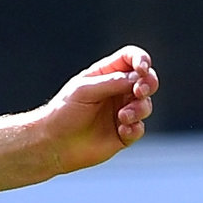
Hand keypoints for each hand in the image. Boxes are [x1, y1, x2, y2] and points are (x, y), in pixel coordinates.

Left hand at [35, 47, 159, 173]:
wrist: (53, 144)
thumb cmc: (63, 113)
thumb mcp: (83, 90)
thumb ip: (112, 82)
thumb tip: (137, 77)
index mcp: (107, 75)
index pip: (131, 59)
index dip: (141, 60)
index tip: (142, 69)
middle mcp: (117, 91)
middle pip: (147, 80)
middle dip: (149, 84)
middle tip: (139, 91)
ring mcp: (122, 112)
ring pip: (146, 105)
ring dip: (140, 108)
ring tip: (123, 116)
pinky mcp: (123, 133)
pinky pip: (140, 128)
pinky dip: (134, 128)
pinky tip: (122, 130)